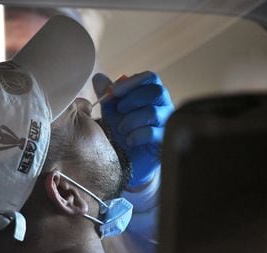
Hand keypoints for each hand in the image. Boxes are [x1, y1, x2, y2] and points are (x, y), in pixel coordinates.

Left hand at [92, 71, 173, 187]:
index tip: (115, 91)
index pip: (150, 78)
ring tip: (121, 128)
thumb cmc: (120, 131)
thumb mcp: (111, 110)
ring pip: (153, 112)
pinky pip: (153, 132)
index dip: (132, 82)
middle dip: (133, 99)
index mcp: (152, 94)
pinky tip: (129, 140)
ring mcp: (167, 124)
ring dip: (131, 119)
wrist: (124, 160)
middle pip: (157, 91)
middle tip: (119, 109)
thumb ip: (107, 94)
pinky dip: (136, 135)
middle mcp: (163, 106)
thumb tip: (98, 77)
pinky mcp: (165, 142)